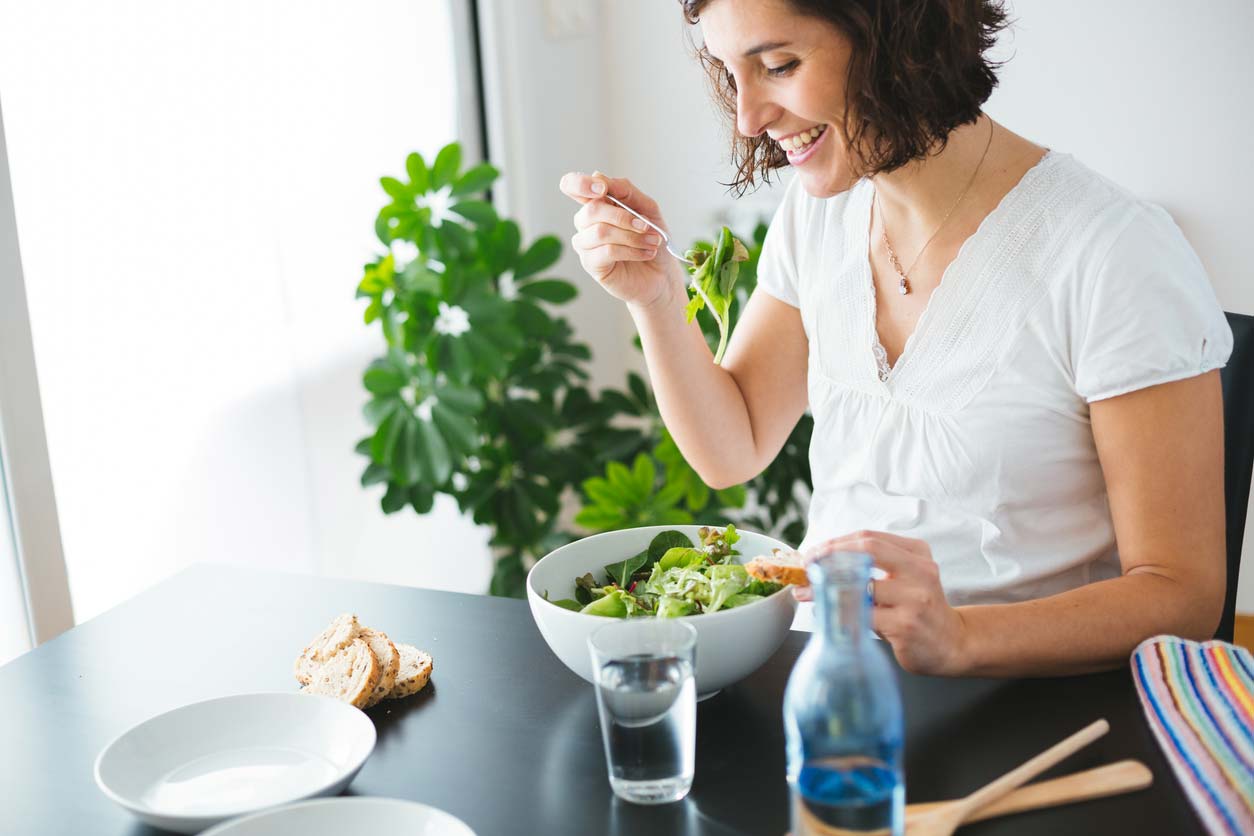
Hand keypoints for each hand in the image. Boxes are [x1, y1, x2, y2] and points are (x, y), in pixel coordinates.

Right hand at [558, 170, 679, 309]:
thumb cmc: (652, 238)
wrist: (662, 273)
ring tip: (652, 241)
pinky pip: (607, 251)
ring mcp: (585, 244)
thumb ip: (625, 190)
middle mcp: (585, 222)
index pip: (572, 185)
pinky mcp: (591, 264)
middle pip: (591, 210)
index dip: (580, 184)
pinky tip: (646, 253)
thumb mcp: (647, 208)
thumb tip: (599, 176)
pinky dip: (631, 250)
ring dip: (632, 236)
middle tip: (646, 225)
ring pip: (601, 232)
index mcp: (596, 203)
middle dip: (623, 217)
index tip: (602, 190)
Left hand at [794, 530, 969, 675]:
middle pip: (866, 550)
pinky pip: (862, 615)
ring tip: (807, 592)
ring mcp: (914, 598)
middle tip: (807, 567)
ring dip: (826, 588)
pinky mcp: (905, 625)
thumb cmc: (920, 609)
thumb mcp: (906, 579)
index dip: (835, 543)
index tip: (813, 553)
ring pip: (860, 584)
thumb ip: (876, 566)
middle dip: (829, 556)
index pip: (869, 538)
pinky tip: (827, 615)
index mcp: (918, 553)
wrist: (953, 644)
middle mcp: (920, 571)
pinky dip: (839, 612)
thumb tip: (824, 563)